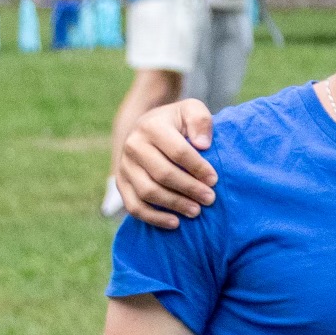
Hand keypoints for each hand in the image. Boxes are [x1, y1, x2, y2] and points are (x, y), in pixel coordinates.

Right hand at [115, 100, 221, 226]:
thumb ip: (200, 120)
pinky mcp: (121, 183)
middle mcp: (133, 146)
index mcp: (151, 127)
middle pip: (162, 173)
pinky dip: (153, 217)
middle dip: (189, 189)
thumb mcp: (191, 110)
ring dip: (174, 204)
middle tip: (210, 199)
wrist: (150, 127)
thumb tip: (202, 144)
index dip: (197, 167)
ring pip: (147, 191)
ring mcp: (125, 166)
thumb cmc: (178, 122)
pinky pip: (133, 206)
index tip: (214, 180)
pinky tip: (175, 223)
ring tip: (196, 211)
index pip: (177, 151)